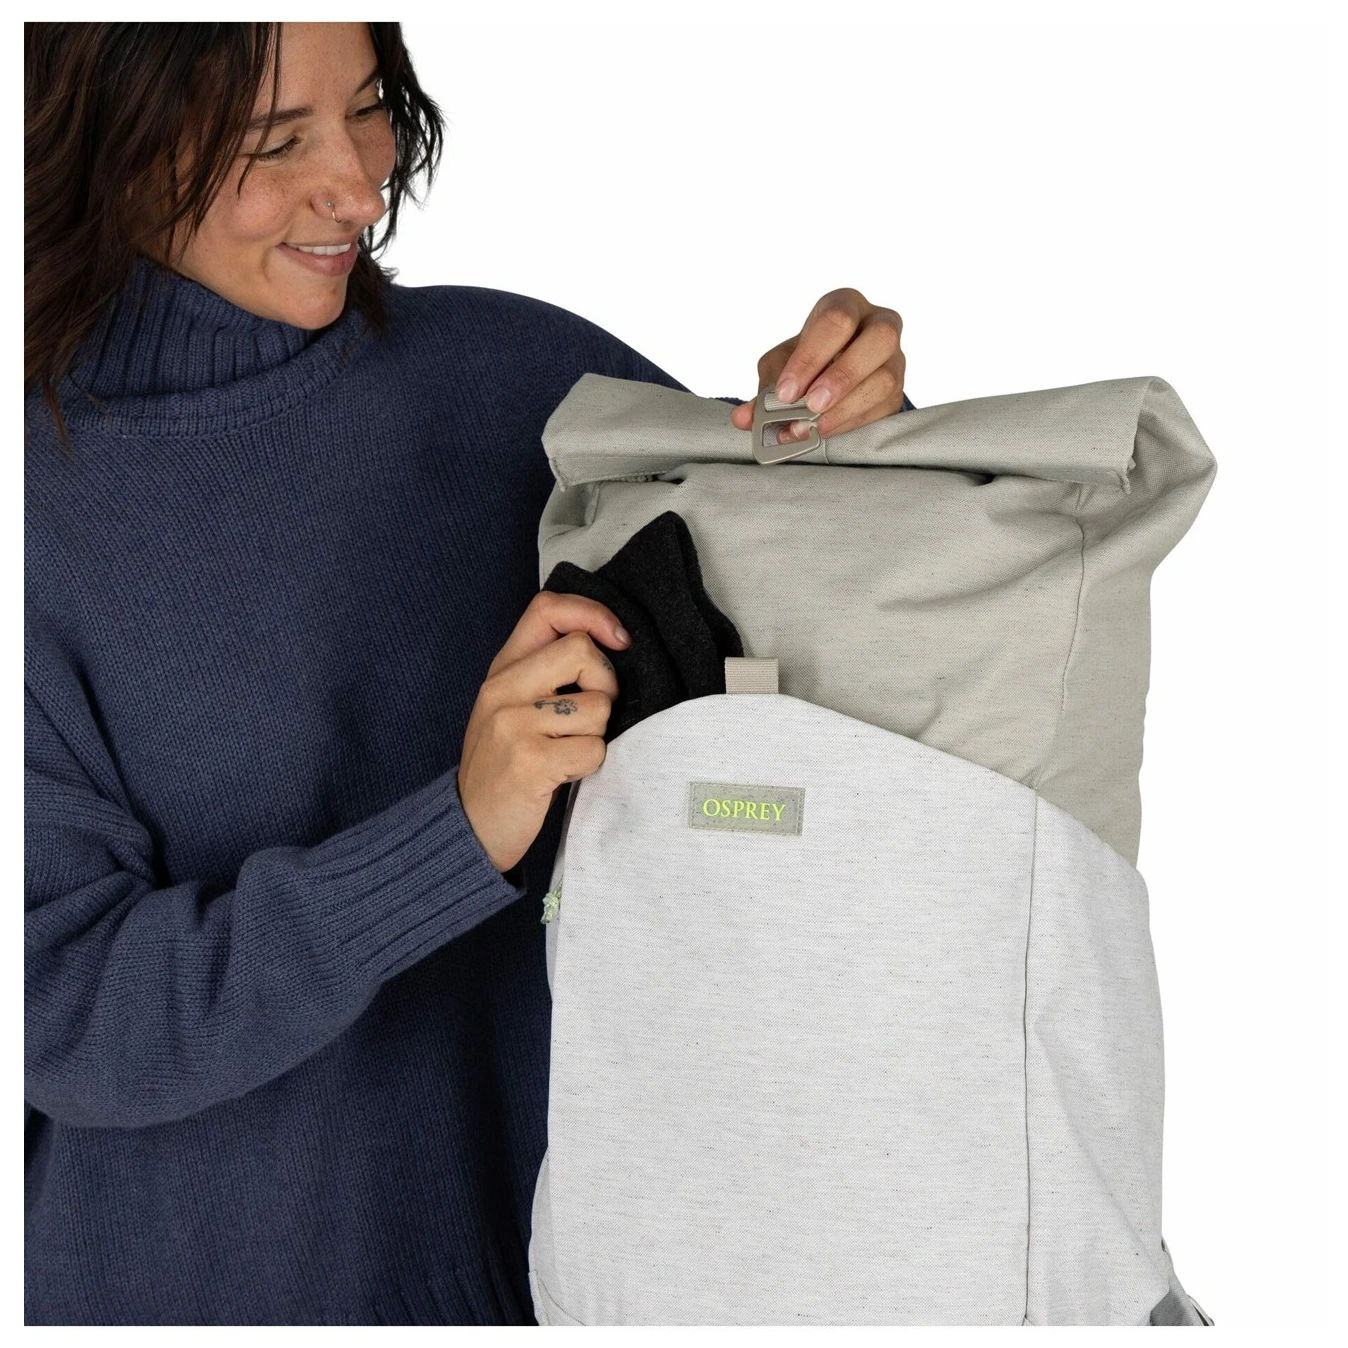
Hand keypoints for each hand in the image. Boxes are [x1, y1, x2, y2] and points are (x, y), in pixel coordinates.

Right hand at [457, 590, 628, 873]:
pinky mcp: (530, 761)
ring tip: (567, 751)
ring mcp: (513, 724)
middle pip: (582, 651)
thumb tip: (611, 643)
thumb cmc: (504, 766)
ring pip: (597, 706)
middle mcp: (502, 689)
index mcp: (501, 670)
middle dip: (605, 684)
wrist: (470, 828)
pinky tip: (564, 774)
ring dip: (597, 734)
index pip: (548, 609)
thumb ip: (545, 672)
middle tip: (591, 716)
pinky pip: (593, 749)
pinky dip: (590, 765)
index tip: (619, 639)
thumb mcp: (512, 707)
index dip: (593, 614)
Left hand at [730, 287, 906, 441]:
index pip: (836, 320)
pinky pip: (883, 407)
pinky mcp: (897, 393)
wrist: (832, 379)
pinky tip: (826, 431)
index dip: (811, 357)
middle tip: (810, 404)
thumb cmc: (806, 363)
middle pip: (879, 338)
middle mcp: (879, 325)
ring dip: (846, 406)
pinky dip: (851, 423)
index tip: (786, 391)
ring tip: (813, 425)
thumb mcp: (780, 366)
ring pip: (884, 378)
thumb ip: (764, 387)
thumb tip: (743, 419)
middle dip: (842, 375)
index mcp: (846, 305)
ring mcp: (894, 360)